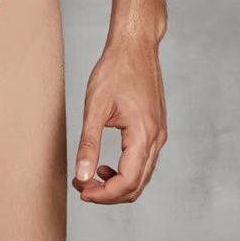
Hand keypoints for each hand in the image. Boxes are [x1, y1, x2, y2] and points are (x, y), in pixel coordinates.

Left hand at [72, 28, 166, 203]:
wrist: (135, 46)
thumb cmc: (115, 70)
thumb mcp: (95, 107)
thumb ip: (88, 144)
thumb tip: (81, 175)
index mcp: (143, 135)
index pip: (127, 182)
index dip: (103, 194)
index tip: (80, 190)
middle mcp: (156, 139)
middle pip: (137, 185)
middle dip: (108, 193)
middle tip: (81, 187)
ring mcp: (159, 134)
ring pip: (142, 176)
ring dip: (117, 184)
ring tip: (89, 176)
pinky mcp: (156, 129)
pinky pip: (144, 161)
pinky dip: (126, 171)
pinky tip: (105, 164)